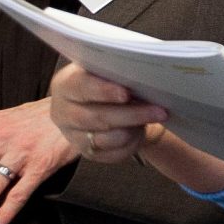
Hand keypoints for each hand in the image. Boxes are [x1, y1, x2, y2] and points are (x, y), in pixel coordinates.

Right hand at [49, 61, 167, 162]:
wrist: (107, 104)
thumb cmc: (108, 81)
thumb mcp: (107, 70)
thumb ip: (115, 71)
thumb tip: (141, 71)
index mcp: (64, 85)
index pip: (80, 87)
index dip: (103, 91)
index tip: (126, 93)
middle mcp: (63, 112)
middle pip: (97, 117)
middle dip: (131, 114)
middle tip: (160, 111)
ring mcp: (74, 136)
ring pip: (106, 138)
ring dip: (133, 129)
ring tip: (156, 117)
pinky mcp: (89, 153)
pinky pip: (113, 153)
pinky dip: (131, 143)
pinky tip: (142, 132)